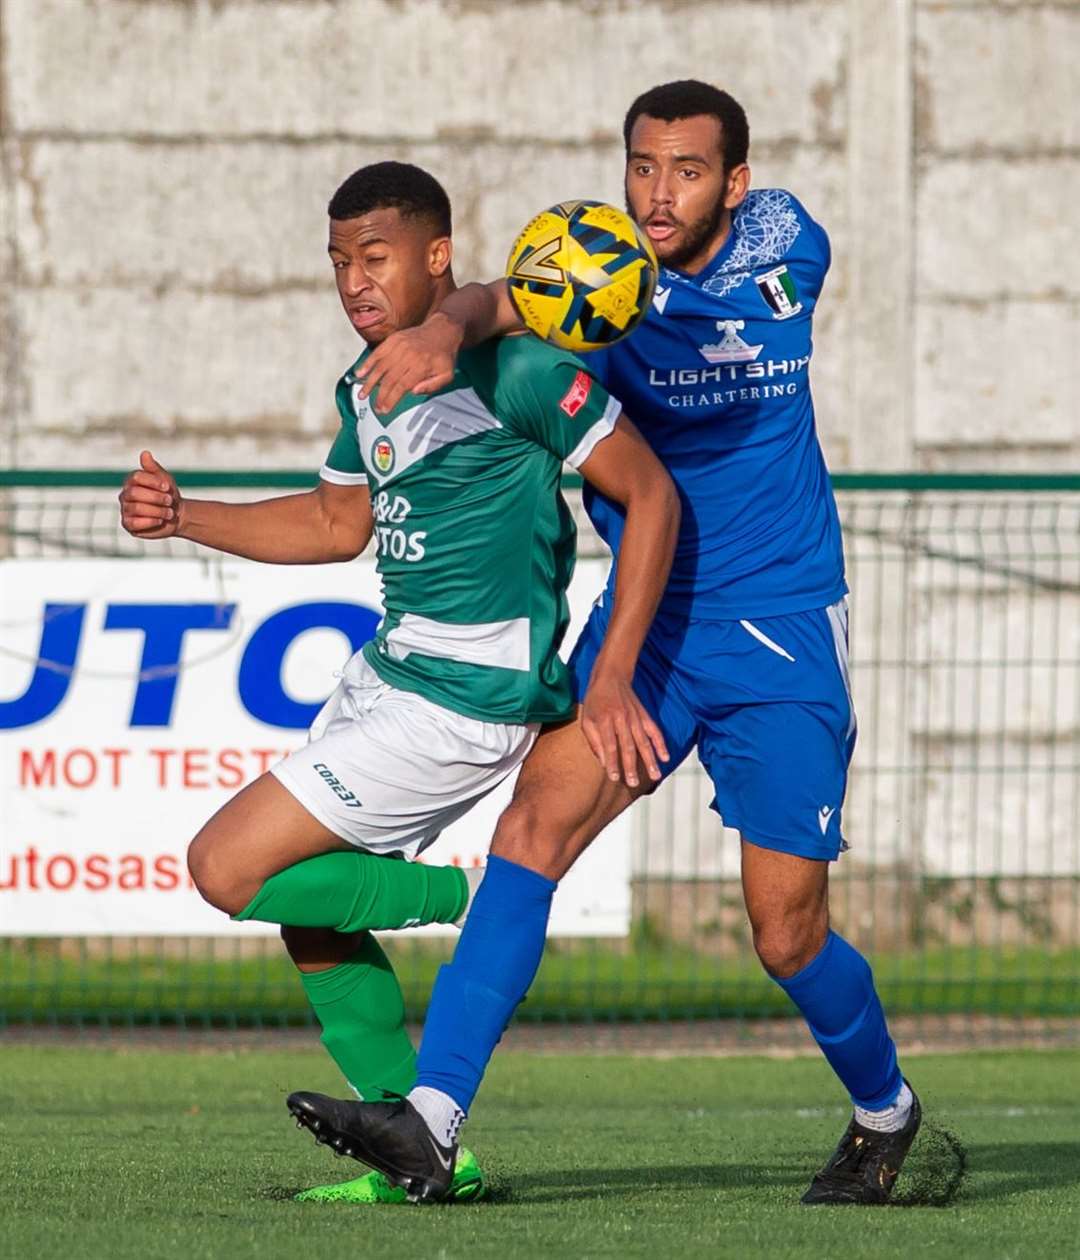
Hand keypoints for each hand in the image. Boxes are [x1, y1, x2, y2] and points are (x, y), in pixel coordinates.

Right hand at [119, 450, 182, 538]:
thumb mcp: (164, 479)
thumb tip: (145, 453)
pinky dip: (150, 521)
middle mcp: (125, 494)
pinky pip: (134, 523)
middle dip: (156, 498)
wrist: (176, 515)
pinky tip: (160, 520)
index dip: (153, 482)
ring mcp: (125, 509)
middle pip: (135, 493)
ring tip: (169, 513)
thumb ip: (153, 468)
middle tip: (170, 501)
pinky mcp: (128, 524)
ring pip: (136, 508)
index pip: (136, 477)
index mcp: (132, 481)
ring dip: (157, 511)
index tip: (167, 487)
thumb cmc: (168, 494)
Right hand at [355, 314, 462, 413]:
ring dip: (370, 382)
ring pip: (380, 367)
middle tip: (375, 407)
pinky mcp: (393, 339)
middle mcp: (408, 356)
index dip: (391, 400)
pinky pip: (377, 352)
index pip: (401, 386)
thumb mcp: (447, 375)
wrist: (442, 330)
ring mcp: (399, 346)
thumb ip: (432, 386)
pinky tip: (360, 373)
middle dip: (380, 395)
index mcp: (421, 366)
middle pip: (389, 379)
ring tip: (362, 394)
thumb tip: (414, 392)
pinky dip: (367, 363)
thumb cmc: (444, 356)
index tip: (384, 410)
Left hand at [580, 666, 669, 787]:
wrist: (612, 677)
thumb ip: (594, 742)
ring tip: (655, 776)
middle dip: (631, 766)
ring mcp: (635, 717)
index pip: (609, 745)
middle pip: (628, 746)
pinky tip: (665, 757)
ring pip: (644, 741)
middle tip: (633, 783)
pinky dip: (661, 744)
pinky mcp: (644, 715)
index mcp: (604, 720)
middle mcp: (621, 719)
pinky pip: (655, 731)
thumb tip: (604, 763)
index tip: (614, 777)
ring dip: (650, 760)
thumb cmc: (595, 701)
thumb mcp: (586, 719)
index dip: (612, 762)